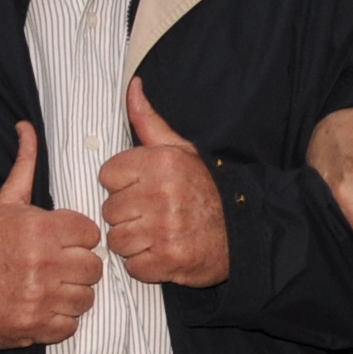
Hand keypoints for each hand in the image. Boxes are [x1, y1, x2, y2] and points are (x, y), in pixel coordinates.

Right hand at [0, 123, 102, 348]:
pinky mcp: (37, 326)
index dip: (77, 239)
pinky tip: (41, 308)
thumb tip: (26, 128)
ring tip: (49, 290)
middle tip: (56, 268)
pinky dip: (59, 321)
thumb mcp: (3, 203)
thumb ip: (24, 166)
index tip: (61, 244)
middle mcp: (43, 262)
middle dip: (77, 268)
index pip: (90, 234)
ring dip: (71, 296)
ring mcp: (41, 297)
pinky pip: (71, 325)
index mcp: (40, 228)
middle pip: (93, 267)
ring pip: (86, 297)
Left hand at [98, 82, 229, 286]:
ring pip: (118, 240)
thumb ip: (148, 121)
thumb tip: (133, 86)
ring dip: (134, 242)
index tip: (141, 190)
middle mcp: (160, 194)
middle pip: (110, 210)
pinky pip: (133, 266)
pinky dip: (145, 265)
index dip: (122, 185)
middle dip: (127, 215)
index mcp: (160, 163)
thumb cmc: (206, 189)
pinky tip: (163, 253)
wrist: (245, 231)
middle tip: (152, 215)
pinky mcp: (168, 260)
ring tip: (157, 234)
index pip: (107, 175)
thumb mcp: (180, 149)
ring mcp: (164, 230)